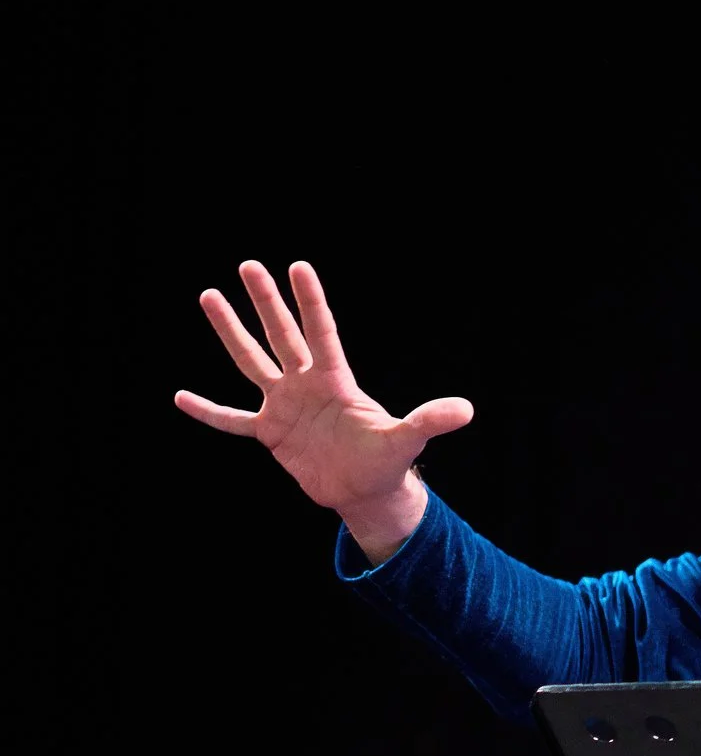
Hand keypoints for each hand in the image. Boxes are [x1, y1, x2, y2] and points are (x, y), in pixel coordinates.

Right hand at [174, 260, 471, 556]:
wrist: (365, 491)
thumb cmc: (387, 461)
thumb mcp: (407, 440)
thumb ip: (429, 421)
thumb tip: (466, 410)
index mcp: (335, 380)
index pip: (321, 332)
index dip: (310, 301)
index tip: (297, 266)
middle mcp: (306, 385)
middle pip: (281, 335)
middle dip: (265, 301)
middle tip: (247, 264)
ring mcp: (284, 406)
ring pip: (251, 362)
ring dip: (230, 332)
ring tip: (209, 296)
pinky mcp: (271, 433)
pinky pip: (232, 420)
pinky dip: (208, 411)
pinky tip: (179, 397)